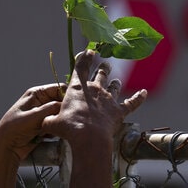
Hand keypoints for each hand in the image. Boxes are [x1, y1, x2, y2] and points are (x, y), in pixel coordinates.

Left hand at [0, 83, 65, 159]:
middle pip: (61, 102)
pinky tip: (48, 135)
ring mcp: (43, 114)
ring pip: (60, 114)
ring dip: (58, 122)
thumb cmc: (14, 129)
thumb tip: (67, 105)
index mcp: (37, 93)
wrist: (5, 148)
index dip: (67, 96)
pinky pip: (57, 124)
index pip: (59, 88)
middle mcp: (41, 101)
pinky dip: (55, 129)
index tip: (72, 105)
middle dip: (63, 111)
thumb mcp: (34, 116)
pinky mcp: (45, 125)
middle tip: (63, 120)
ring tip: (50, 129)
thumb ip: (52, 108)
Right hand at [42, 49, 146, 187]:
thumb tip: (43, 122)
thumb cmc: (69, 128)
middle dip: (103, 68)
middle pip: (100, 74)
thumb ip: (48, 119)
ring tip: (116, 81)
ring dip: (115, 84)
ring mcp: (109, 99)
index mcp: (78, 88)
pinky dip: (139, 97)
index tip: (88, 51)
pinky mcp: (119, 111)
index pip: (80, 67)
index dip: (84, 58)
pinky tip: (144, 93)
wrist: (90, 137)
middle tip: (105, 64)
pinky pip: (132, 102)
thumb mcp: (52, 123)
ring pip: (115, 87)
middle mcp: (95, 90)